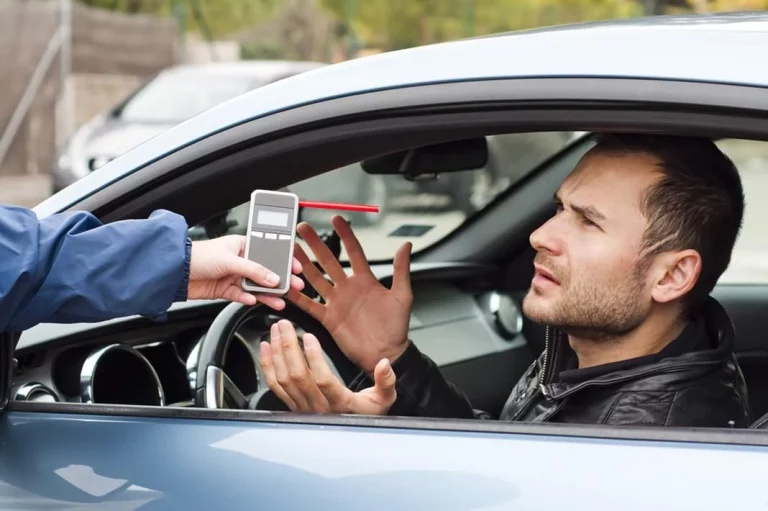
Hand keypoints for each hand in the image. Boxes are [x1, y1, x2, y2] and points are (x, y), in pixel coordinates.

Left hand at [188, 235, 303, 309]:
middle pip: (265, 271)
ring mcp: (232, 276)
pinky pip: (241, 296)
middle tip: (295, 286)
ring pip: (255, 286)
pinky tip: (254, 301)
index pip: (269, 252)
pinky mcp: (225, 290)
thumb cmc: (198, 255)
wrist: (175, 272)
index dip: (283, 260)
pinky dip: (248, 299)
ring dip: (267, 294)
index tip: (296, 267)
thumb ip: (253, 270)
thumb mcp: (230, 260)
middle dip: (280, 280)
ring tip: (280, 301)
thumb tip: (272, 278)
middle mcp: (239, 260)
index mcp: (242, 245)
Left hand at [260, 320, 395, 414]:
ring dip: (277, 353)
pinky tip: (265, 348)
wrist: (352, 436)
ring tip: (275, 331)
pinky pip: (275, 386)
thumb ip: (386, 381)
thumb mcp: (384, 399)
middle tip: (284, 324)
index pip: (323, 380)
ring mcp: (302, 407)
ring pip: (284, 380)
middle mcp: (318, 407)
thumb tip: (384, 364)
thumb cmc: (367, 414)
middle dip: (287, 347)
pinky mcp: (292, 405)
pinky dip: (267, 366)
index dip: (313, 358)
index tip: (308, 337)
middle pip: (297, 377)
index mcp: (340, 404)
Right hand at [287, 215, 412, 374]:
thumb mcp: (402, 296)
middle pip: (328, 261)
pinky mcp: (328, 318)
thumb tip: (406, 245)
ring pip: (316, 278)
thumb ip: (401, 270)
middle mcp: (348, 288)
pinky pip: (310, 304)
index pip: (353, 252)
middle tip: (303, 228)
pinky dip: (298, 296)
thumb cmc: (396, 328)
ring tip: (291, 249)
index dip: (345, 235)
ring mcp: (336, 302)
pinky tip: (288, 286)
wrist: (386, 353)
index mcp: (365, 281)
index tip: (336, 218)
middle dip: (316, 244)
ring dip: (303, 264)